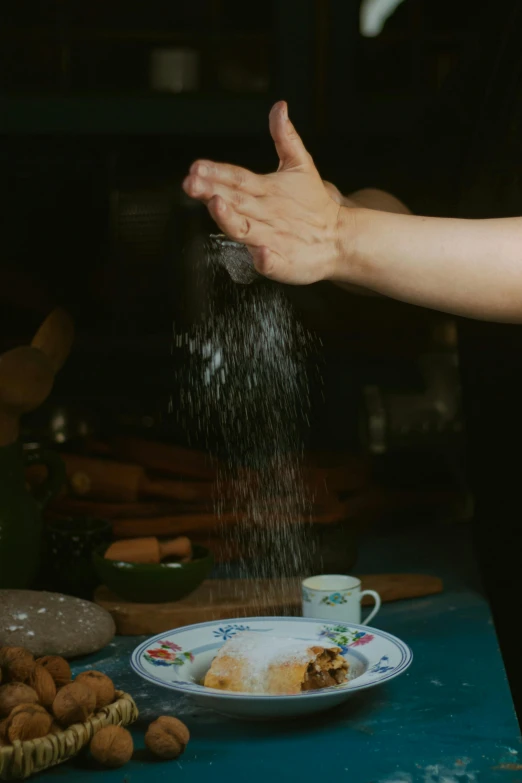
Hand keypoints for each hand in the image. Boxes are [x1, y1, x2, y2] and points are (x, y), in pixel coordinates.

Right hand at [182, 101, 348, 284]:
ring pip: (243, 229)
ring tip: (216, 205)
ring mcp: (266, 239)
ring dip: (228, 219)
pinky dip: (264, 259)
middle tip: (191, 183)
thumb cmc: (312, 205)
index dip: (216, 172)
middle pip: (232, 201)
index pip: (234, 179)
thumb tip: (279, 108)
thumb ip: (285, 139)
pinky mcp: (279, 263)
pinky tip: (260, 252)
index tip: (197, 166)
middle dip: (210, 192)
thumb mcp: (299, 165)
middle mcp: (258, 216)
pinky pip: (268, 262)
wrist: (334, 236)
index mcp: (259, 192)